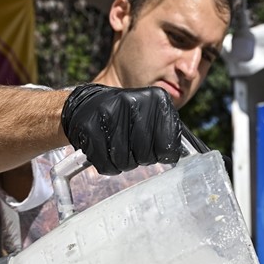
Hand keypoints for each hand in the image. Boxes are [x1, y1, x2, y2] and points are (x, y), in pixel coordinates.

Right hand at [60, 84, 182, 174]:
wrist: (86, 104)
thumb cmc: (125, 114)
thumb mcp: (152, 113)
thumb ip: (168, 131)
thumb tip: (177, 155)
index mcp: (156, 98)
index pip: (169, 146)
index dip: (161, 154)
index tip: (154, 148)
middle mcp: (133, 102)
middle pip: (146, 156)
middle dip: (140, 158)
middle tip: (132, 147)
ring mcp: (109, 113)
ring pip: (125, 162)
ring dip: (123, 163)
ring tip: (118, 147)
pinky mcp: (90, 126)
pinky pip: (106, 164)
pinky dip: (107, 165)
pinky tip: (105, 150)